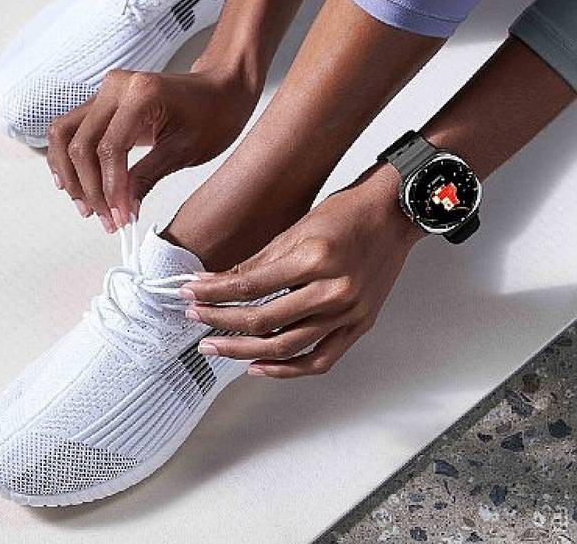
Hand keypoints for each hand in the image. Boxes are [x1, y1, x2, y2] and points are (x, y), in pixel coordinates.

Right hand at [46, 66, 259, 231]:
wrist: (220, 89)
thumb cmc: (213, 114)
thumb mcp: (184, 151)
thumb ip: (146, 178)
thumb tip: (121, 210)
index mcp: (141, 93)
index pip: (109, 149)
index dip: (110, 189)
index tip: (119, 218)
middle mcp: (115, 87)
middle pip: (79, 144)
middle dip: (88, 188)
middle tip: (104, 218)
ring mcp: (104, 91)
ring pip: (64, 135)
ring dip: (69, 175)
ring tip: (87, 207)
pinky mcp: (100, 103)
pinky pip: (70, 130)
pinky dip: (68, 160)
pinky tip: (75, 185)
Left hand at [180, 166, 425, 378]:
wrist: (394, 215)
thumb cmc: (347, 215)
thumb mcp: (296, 230)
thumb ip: (258, 263)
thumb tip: (219, 283)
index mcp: (315, 259)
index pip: (250, 285)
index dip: (215, 293)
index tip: (190, 294)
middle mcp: (333, 290)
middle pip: (264, 320)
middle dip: (221, 322)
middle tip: (195, 320)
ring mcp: (349, 312)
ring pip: (287, 346)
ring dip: (245, 351)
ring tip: (216, 348)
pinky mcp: (359, 326)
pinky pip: (320, 359)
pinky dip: (288, 369)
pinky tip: (258, 366)